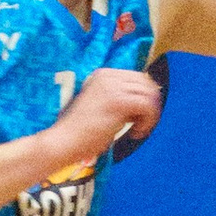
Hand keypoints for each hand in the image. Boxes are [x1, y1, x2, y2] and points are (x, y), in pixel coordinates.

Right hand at [46, 67, 161, 169]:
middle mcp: (108, 76)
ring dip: (150, 115)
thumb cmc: (81, 131)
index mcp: (102, 75)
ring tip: (137, 130)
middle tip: (141, 124)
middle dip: (150, 104)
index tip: (136, 117)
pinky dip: (148, 122)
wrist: (65, 140)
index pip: (137, 78)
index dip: (143, 97)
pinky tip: (135, 133)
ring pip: (150, 95)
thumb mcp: (101, 105)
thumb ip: (119, 98)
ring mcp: (113, 87)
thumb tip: (146, 99)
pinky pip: (148, 106)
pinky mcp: (118, 101)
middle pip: (146, 83)